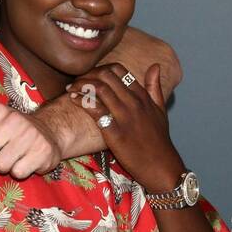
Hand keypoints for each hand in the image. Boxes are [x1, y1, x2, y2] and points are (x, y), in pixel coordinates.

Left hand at [0, 103, 61, 176]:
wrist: (48, 133)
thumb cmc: (11, 133)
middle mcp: (13, 119)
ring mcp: (30, 135)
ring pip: (0, 166)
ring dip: (4, 167)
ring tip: (12, 157)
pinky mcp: (42, 151)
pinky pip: (18, 172)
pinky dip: (19, 171)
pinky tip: (25, 161)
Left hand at [66, 61, 183, 191]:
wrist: (160, 165)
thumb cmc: (159, 139)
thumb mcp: (161, 109)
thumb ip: (155, 86)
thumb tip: (155, 65)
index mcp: (142, 96)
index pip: (119, 71)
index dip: (100, 69)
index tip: (90, 75)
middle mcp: (133, 102)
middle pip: (106, 75)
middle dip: (87, 74)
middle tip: (76, 81)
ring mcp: (124, 116)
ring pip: (99, 89)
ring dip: (81, 85)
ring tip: (71, 88)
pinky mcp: (115, 132)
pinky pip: (95, 110)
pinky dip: (82, 100)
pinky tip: (73, 99)